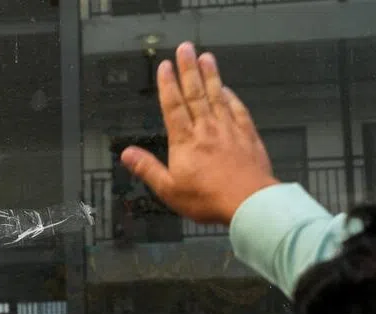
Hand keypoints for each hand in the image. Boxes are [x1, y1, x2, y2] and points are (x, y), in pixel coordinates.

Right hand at [121, 42, 277, 225]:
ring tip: (206, 57)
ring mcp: (229, 130)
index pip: (174, 106)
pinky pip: (238, 110)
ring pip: (217, 96)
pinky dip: (231, 97)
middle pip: (195, 93)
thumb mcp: (169, 189)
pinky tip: (227, 89)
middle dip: (188, 69)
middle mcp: (206, 129)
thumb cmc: (209, 199)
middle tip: (185, 49)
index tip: (165, 67)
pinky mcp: (247, 136)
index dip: (168, 85)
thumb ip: (147, 168)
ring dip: (211, 75)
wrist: (248, 202)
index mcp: (185, 141)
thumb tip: (127, 154)